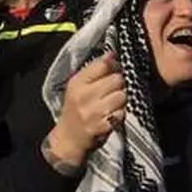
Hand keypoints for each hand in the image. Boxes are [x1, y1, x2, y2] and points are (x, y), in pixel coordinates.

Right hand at [45, 53, 125, 170]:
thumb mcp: (78, 86)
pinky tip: (114, 114)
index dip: (114, 66)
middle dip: (120, 83)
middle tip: (116, 89)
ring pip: (122, 96)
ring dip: (122, 99)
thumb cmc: (75, 107)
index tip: (114, 71)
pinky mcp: (101, 126)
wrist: (68, 137)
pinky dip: (121, 113)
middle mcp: (84, 95)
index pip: (103, 65)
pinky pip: (122, 113)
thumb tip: (112, 54)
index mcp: (77, 82)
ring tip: (115, 102)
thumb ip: (95, 69)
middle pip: (117, 79)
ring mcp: (93, 112)